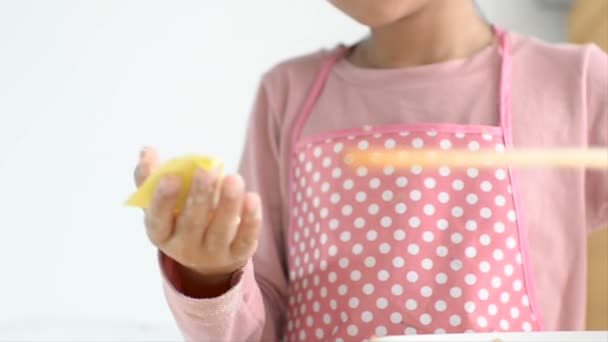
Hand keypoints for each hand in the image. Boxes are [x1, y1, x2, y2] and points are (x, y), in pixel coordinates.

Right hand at [134, 147, 261, 293]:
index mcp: (160, 233)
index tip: (171, 177)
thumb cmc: (180, 217)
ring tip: (234, 179)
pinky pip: (244, 239)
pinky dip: (250, 220)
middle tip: (207, 169)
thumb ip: (150, 177)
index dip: (163, 200)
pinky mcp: (237, 255)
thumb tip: (147, 151)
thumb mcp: (162, 203)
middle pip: (192, 223)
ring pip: (220, 230)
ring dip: (228, 204)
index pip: (158, 219)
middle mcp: (183, 248)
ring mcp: (211, 254)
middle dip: (200, 195)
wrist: (207, 256)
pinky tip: (252, 198)